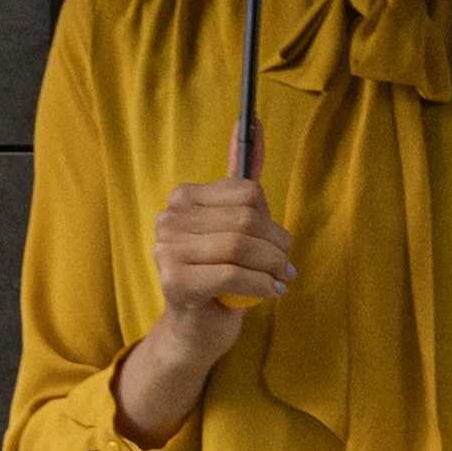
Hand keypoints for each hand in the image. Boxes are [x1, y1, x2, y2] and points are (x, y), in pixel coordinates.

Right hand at [151, 161, 293, 323]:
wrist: (196, 329)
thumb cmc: (219, 275)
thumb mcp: (233, 226)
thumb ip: (242, 182)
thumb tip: (251, 121)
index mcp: (183, 198)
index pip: (245, 192)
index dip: (271, 219)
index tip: (277, 241)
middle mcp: (168, 219)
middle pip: (245, 219)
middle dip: (275, 245)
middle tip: (284, 264)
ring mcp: (166, 250)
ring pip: (240, 247)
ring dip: (271, 266)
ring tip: (281, 278)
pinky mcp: (174, 282)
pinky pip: (232, 274)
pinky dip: (261, 285)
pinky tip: (271, 293)